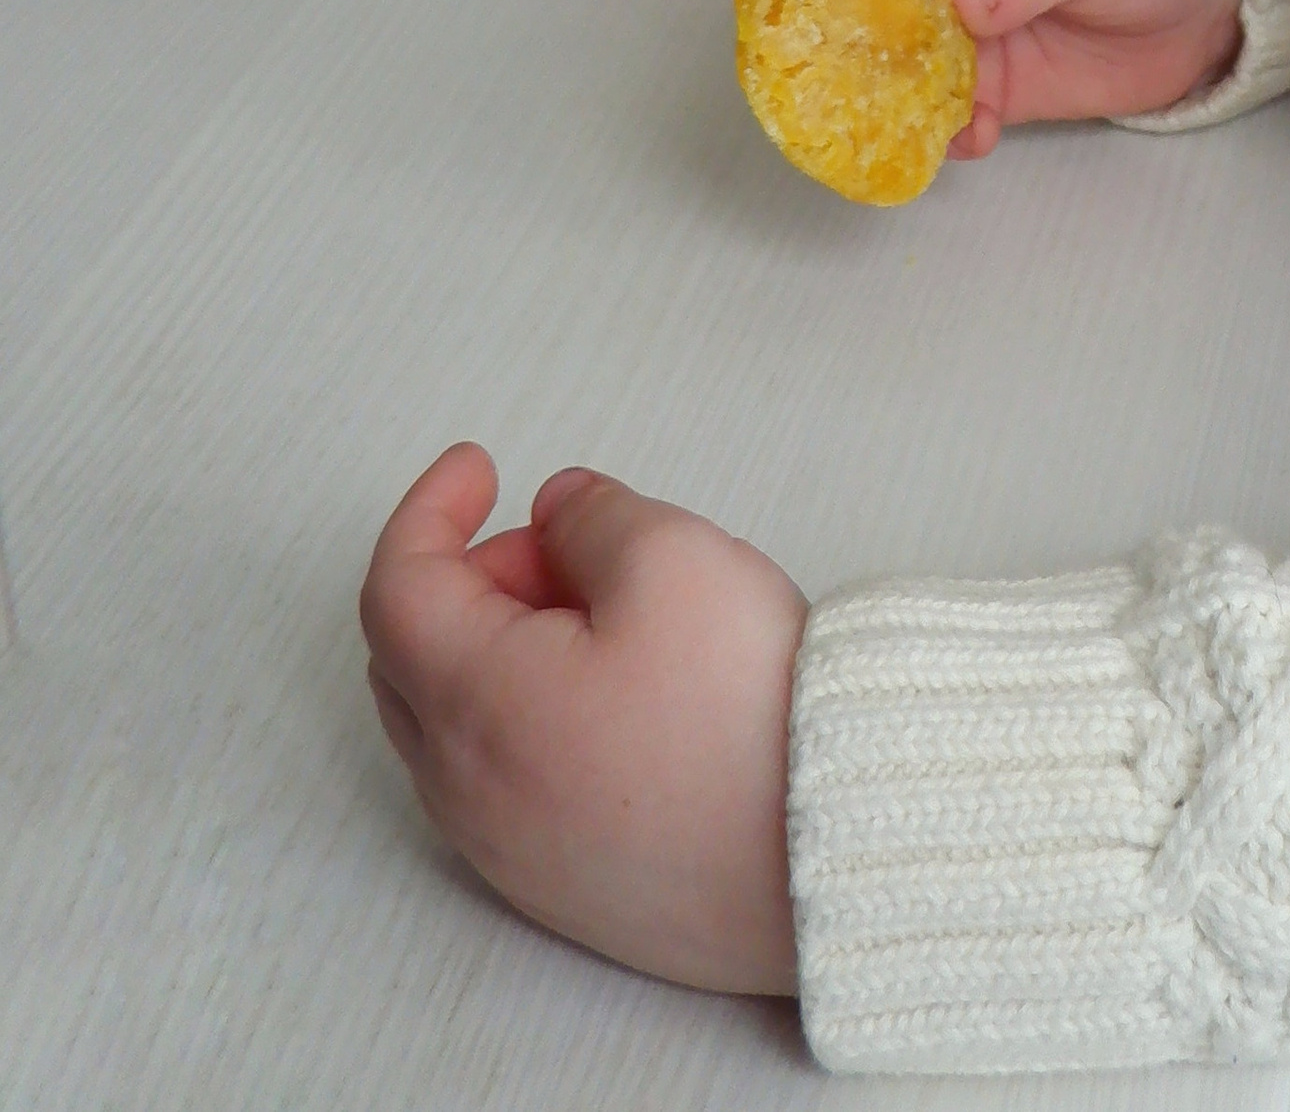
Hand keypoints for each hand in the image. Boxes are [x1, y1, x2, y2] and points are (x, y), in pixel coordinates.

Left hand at [361, 443, 803, 994]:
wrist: (826, 850)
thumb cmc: (742, 708)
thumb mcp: (670, 556)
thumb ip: (591, 514)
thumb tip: (557, 511)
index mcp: (477, 705)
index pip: (396, 588)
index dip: (430, 509)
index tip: (480, 465)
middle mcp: (470, 795)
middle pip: (411, 662)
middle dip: (470, 580)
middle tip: (558, 543)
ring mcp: (512, 854)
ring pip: (455, 729)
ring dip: (498, 649)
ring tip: (603, 611)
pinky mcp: (561, 890)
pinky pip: (502, 787)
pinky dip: (524, 715)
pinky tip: (616, 693)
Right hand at [879, 0, 1244, 152]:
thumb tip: (960, 0)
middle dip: (857, 27)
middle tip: (846, 72)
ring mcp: (970, 23)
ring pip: (904, 55)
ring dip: (893, 89)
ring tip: (898, 122)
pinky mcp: (997, 79)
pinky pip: (952, 107)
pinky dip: (950, 128)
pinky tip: (974, 139)